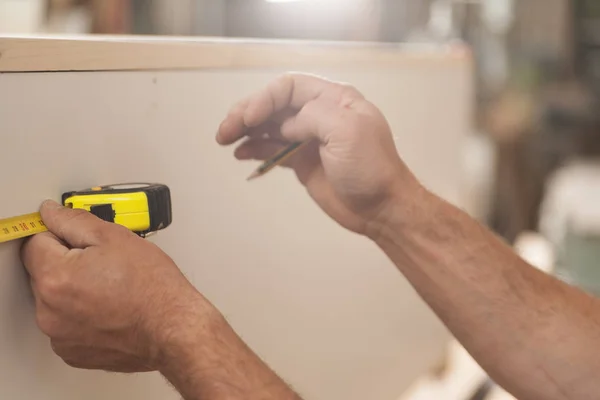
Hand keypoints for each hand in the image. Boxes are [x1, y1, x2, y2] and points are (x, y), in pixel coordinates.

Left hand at [20, 200, 210, 371]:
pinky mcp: (72, 350)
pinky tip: (107, 306)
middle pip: (43, 271)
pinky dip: (80, 315)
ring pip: (54, 299)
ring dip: (72, 289)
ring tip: (109, 286)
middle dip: (66, 262)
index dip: (60, 233)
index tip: (76, 237)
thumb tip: (52, 213)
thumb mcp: (115, 237)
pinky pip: (66, 323)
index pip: (35, 242)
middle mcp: (49, 311)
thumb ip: (74, 220)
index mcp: (55, 278)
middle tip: (104, 262)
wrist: (173, 326)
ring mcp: (59, 335)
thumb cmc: (153, 287)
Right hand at [217, 73, 420, 236]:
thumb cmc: (370, 167)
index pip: (289, 87)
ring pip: (270, 127)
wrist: (381, 208)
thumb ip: (312, 117)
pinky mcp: (302, 161)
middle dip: (247, 114)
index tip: (248, 119)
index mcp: (333, 99)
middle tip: (224, 131)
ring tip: (224, 140)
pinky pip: (273, 149)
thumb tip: (286, 127)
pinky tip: (240, 154)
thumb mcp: (346, 131)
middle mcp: (319, 114)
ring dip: (245, 130)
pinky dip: (255, 149)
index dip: (264, 99)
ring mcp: (309, 138)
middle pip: (274, 105)